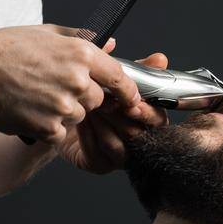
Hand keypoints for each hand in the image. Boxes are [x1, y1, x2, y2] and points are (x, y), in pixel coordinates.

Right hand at [0, 25, 144, 143]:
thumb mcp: (47, 33)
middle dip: (82, 97)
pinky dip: (48, 127)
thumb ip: (82, 39)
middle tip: (54, 87)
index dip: (126, 89)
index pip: (119, 76)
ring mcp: (63, 107)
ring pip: (79, 117)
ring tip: (36, 96)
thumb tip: (109, 44)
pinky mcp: (48, 128)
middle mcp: (77, 81)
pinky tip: (30, 110)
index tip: (128, 97)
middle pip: (98, 99)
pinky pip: (60, 133)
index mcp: (81, 54)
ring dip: (64, 112)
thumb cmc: (5, 48)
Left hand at [56, 48, 169, 173]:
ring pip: (117, 144)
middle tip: (104, 99)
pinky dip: (88, 134)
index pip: (158, 120)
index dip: (147, 113)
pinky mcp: (100, 165)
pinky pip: (97, 153)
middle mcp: (138, 141)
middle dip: (119, 115)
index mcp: (148, 120)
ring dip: (102, 123)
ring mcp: (120, 156)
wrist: (62, 112)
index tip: (134, 103)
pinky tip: (80, 119)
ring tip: (89, 106)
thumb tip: (160, 59)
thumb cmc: (94, 94)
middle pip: (137, 134)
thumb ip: (138, 67)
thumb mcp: (115, 76)